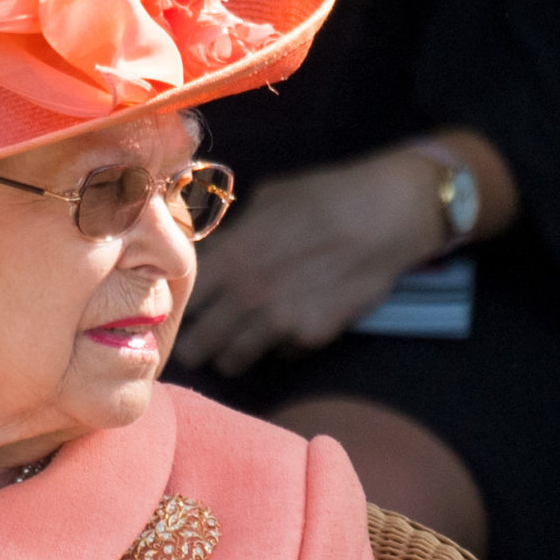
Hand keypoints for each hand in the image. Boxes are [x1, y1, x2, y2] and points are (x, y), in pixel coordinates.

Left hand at [173, 149, 449, 374]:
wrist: (386, 214)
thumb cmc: (327, 196)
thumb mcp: (269, 199)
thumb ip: (235, 233)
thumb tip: (216, 247)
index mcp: (228, 256)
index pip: (175, 299)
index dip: (173, 306)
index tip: (181, 307)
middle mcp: (245, 294)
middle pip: (194, 344)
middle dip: (194, 343)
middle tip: (204, 336)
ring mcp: (278, 320)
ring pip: (230, 363)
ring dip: (232, 354)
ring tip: (242, 340)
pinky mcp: (310, 336)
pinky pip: (280, 356)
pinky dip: (281, 348)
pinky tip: (293, 326)